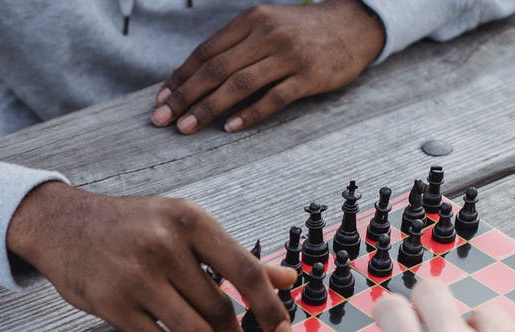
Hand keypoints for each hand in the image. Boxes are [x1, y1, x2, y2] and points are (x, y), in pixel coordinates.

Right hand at [7, 182, 294, 331]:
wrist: (62, 224)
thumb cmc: (130, 226)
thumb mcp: (183, 226)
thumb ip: (234, 255)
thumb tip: (286, 280)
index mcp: (190, 221)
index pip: (245, 272)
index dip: (271, 309)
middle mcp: (166, 246)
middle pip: (220, 308)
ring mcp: (137, 276)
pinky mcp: (112, 303)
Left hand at [151, 0, 385, 133]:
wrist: (353, 24)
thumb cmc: (300, 31)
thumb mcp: (263, 27)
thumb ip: (228, 48)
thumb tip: (183, 75)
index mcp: (251, 20)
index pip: (206, 52)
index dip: (180, 78)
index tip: (161, 100)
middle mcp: (267, 34)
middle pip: (216, 69)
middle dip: (185, 97)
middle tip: (163, 120)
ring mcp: (289, 55)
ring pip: (240, 85)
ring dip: (209, 109)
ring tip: (187, 128)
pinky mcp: (309, 76)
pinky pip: (274, 98)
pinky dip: (250, 114)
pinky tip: (229, 128)